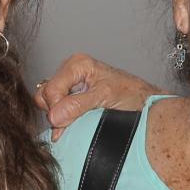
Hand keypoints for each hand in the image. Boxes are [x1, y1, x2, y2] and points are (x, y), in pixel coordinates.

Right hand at [34, 53, 161, 138]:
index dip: (56, 110)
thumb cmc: (131, 95)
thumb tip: (54, 117)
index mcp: (77, 64)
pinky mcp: (72, 95)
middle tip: (74, 121)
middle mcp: (71, 71)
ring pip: (47, 102)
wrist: (145, 102)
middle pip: (45, 95)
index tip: (66, 125)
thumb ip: (78, 105)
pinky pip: (55, 107)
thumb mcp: (104, 98)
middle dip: (55, 112)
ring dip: (58, 115)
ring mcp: (70, 83)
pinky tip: (74, 122)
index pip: (51, 91)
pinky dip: (61, 117)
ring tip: (77, 120)